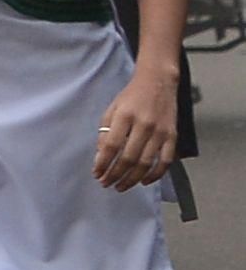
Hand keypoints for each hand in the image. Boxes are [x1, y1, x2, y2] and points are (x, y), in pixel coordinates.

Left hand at [96, 62, 180, 190]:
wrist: (158, 83)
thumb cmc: (132, 96)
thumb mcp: (112, 109)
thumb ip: (105, 131)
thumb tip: (100, 156)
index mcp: (125, 116)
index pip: (111, 146)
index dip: (103, 163)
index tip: (96, 173)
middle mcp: (144, 125)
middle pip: (128, 157)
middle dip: (115, 174)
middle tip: (107, 184)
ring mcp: (160, 132)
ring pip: (146, 163)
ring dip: (132, 178)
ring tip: (121, 186)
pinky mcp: (173, 136)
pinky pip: (166, 161)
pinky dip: (156, 174)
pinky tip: (144, 181)